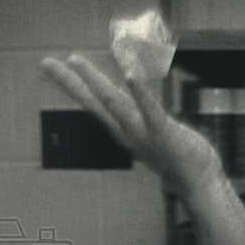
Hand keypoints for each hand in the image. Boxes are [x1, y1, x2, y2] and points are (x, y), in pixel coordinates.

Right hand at [40, 54, 223, 200]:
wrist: (200, 183)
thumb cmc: (180, 157)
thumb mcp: (154, 134)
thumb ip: (143, 119)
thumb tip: (135, 105)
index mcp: (125, 130)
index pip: (94, 105)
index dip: (73, 86)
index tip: (51, 67)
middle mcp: (128, 132)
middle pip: (95, 103)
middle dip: (70, 83)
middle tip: (45, 62)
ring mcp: (144, 133)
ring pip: (115, 103)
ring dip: (95, 81)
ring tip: (75, 60)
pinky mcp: (165, 133)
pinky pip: (150, 110)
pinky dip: (139, 92)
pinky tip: (130, 75)